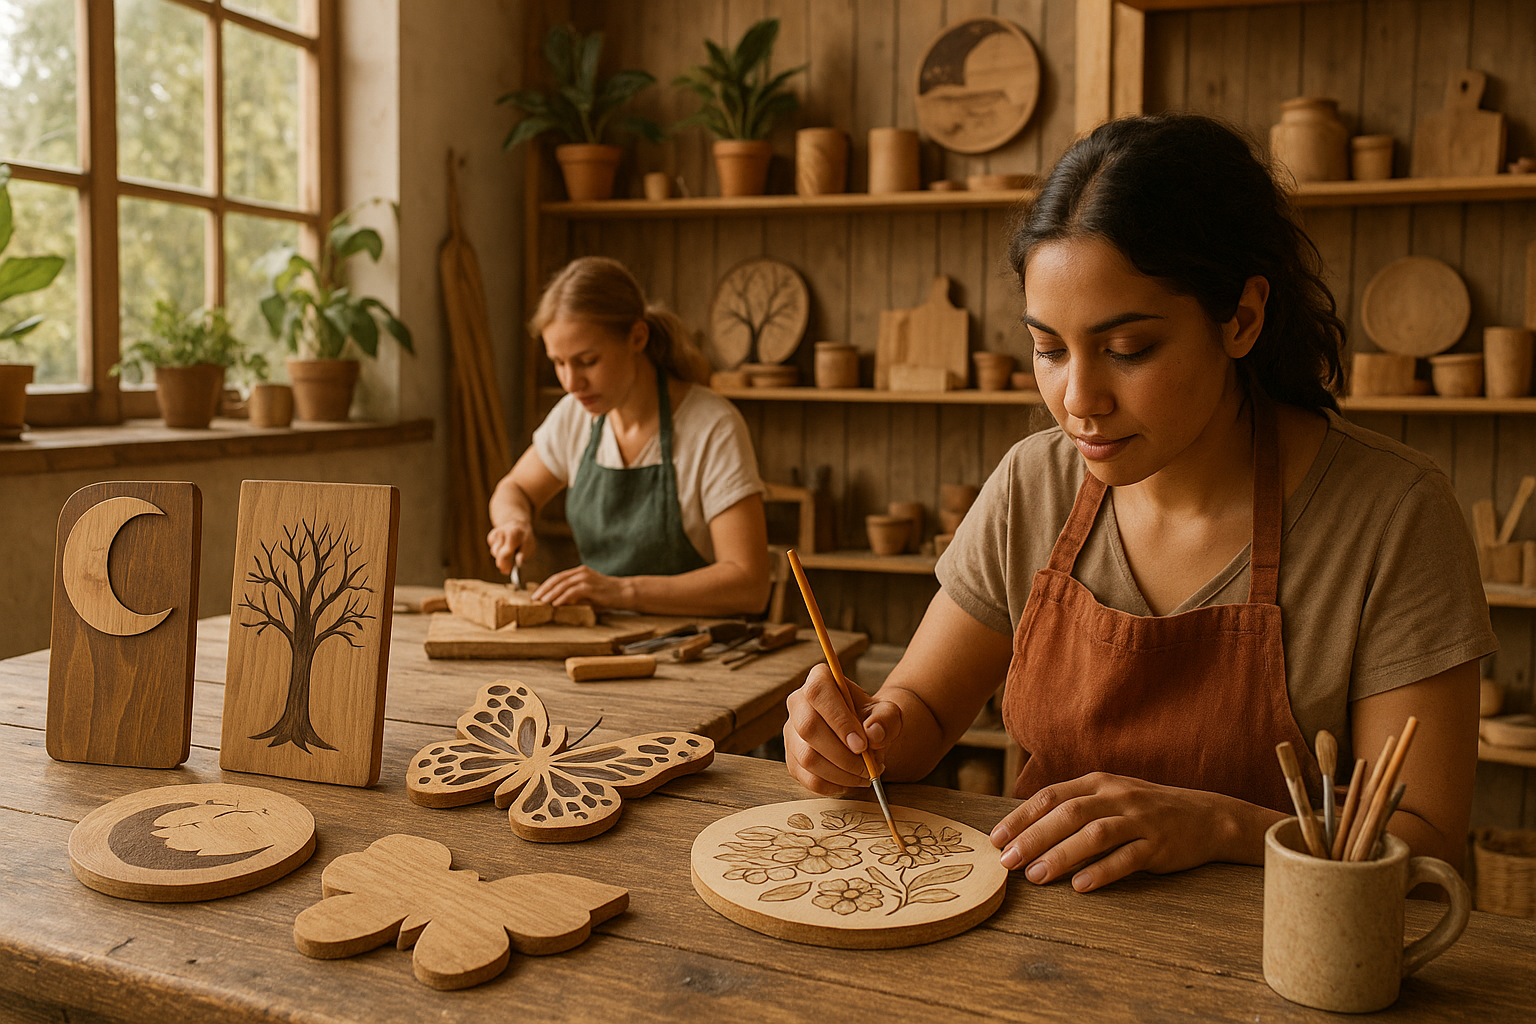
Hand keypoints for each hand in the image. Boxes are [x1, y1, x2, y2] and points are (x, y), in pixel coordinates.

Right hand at [486, 520, 535, 575]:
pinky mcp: (491, 536)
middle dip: (503, 564)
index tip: (508, 572)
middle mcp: (502, 533)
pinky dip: (498, 552)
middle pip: (498, 554)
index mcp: (513, 535)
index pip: (505, 554)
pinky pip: (492, 549)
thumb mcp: (529, 546)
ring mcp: (495, 534)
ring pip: (494, 552)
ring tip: (509, 555)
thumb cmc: (525, 539)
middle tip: (507, 570)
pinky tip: (504, 549)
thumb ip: (523, 555)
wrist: (518, 524)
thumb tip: (518, 564)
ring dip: (500, 558)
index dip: (506, 565)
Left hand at [530, 565, 633, 609]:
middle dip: (544, 590)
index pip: (557, 577)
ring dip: (551, 595)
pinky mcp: (591, 587)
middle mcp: (581, 572)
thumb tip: (558, 604)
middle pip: (557, 579)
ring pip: (563, 585)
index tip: (536, 595)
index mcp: (579, 572)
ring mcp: (586, 579)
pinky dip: (563, 598)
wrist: (625, 592)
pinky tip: (556, 604)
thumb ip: (575, 596)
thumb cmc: (607, 595)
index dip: (545, 586)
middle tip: (534, 599)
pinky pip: (573, 592)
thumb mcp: (588, 594)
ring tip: (542, 603)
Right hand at [783, 664, 903, 794]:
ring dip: (841, 773)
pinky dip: (833, 786)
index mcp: (819, 680)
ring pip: (807, 757)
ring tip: (865, 775)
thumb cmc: (872, 718)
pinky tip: (851, 782)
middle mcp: (798, 703)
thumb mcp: (887, 713)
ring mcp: (791, 733)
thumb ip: (886, 719)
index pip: (818, 692)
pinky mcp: (792, 759)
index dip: (838, 719)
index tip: (861, 744)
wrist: (864, 734)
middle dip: (842, 754)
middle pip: (808, 727)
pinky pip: (807, 778)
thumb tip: (874, 732)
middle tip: (868, 766)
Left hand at [989, 773, 1246, 892]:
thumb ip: (1073, 806)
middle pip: (1068, 813)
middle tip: (1007, 861)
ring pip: (1095, 834)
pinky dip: (1102, 871)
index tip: (996, 839)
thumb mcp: (1109, 796)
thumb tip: (1026, 830)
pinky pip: (1128, 857)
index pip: (1050, 796)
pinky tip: (1081, 886)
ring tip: (1036, 876)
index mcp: (1098, 782)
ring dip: (1062, 855)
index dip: (1021, 817)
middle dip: (1033, 837)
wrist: (1206, 816)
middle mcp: (1116, 796)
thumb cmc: (1145, 810)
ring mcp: (1139, 820)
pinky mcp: (1159, 845)